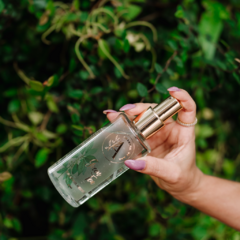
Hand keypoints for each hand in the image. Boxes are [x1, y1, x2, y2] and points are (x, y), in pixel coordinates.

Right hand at [104, 87, 203, 201]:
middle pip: (157, 110)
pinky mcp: (148, 138)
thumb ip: (152, 167)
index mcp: (183, 132)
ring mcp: (158, 132)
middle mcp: (171, 128)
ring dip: (129, 115)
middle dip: (141, 108)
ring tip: (113, 115)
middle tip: (126, 110)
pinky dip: (125, 124)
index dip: (182, 97)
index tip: (172, 91)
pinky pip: (136, 128)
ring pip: (143, 117)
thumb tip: (130, 162)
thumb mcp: (171, 173)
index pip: (187, 109)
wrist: (178, 185)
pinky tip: (113, 121)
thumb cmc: (182, 177)